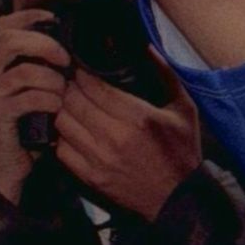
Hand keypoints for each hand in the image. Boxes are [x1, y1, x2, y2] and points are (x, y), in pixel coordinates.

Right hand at [0, 10, 70, 206]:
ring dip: (51, 79)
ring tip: (62, 93)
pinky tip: (55, 109)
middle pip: (8, 39)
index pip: (3, 27)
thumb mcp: (27, 96)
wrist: (3, 172)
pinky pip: (27, 97)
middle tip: (64, 60)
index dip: (29, 17)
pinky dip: (48, 100)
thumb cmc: (23, 133)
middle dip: (43, 44)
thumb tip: (65, 49)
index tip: (54, 20)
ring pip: (22, 70)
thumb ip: (36, 72)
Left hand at [53, 62, 202, 222]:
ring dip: (63, 110)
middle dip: (69, 87)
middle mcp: (114, 137)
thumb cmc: (182, 152)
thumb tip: (146, 46)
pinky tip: (72, 130)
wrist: (179, 199)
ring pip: (62, 122)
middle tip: (71, 83)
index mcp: (137, 117)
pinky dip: (62, 136)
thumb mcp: (184, 109)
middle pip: (72, 101)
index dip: (81, 73)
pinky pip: (61, 149)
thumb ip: (165, 74)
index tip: (80, 68)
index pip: (92, 85)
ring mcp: (100, 159)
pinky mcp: (91, 178)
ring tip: (70, 104)